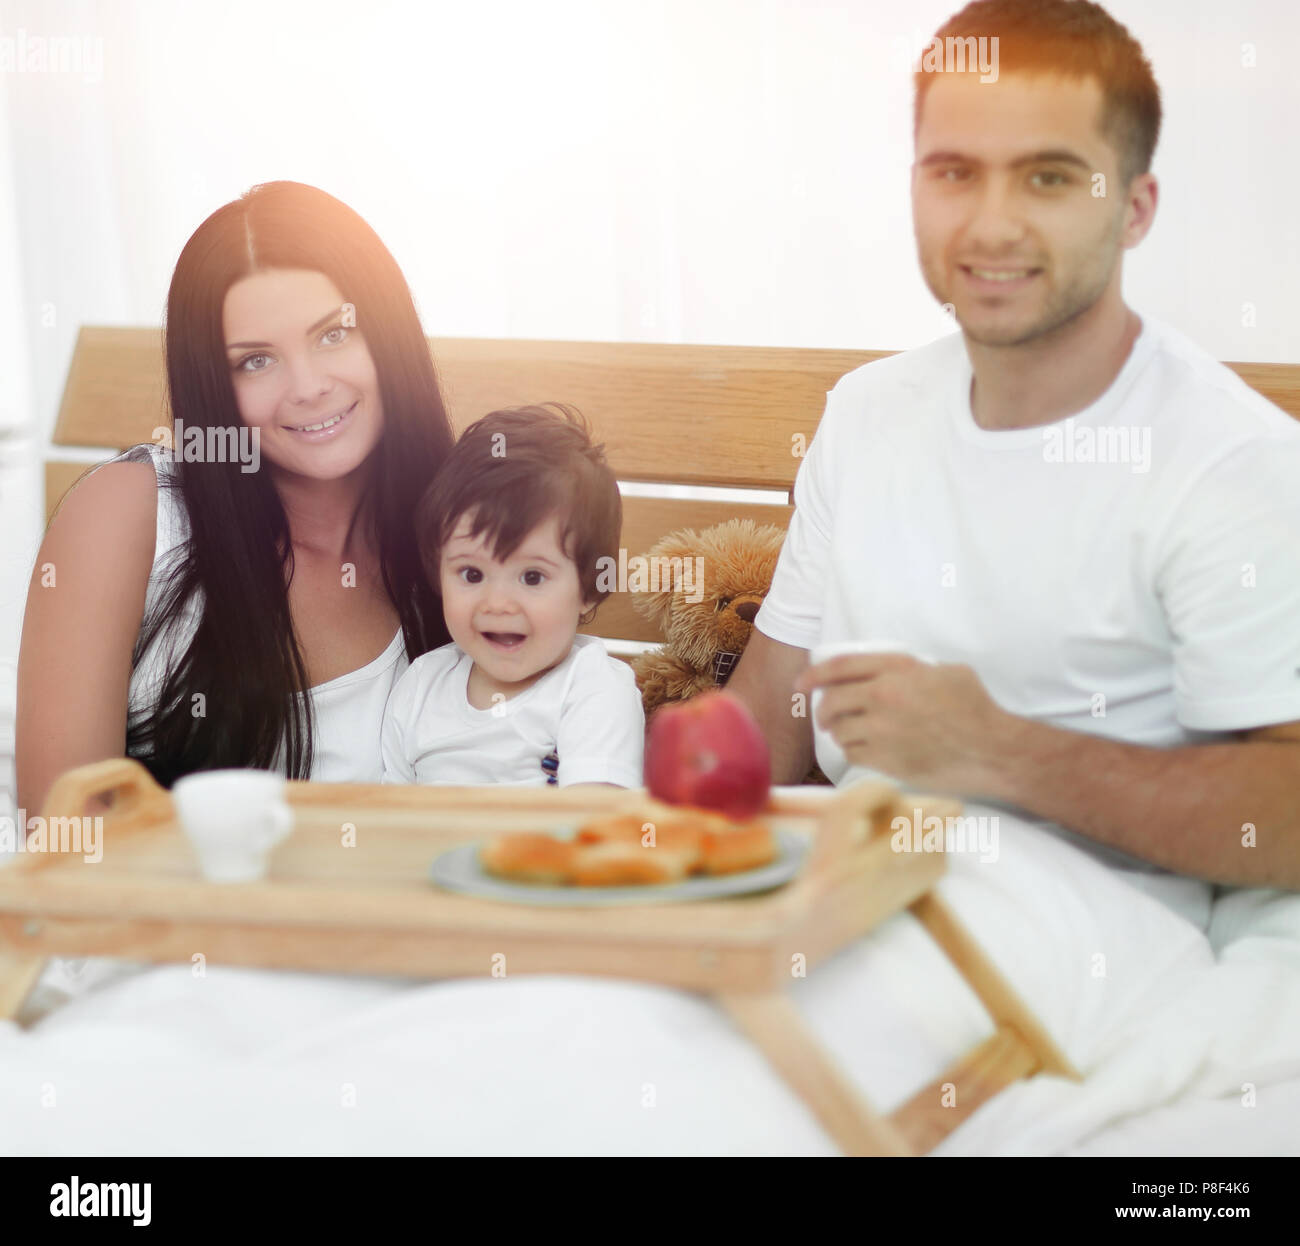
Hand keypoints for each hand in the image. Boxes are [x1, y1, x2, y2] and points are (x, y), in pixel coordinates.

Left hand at [794, 654, 1013, 795]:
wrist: (991, 750)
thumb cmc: (976, 709)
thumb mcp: (947, 671)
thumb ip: (912, 668)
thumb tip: (889, 673)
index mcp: (899, 669)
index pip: (840, 666)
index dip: (815, 674)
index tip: (802, 683)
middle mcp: (885, 696)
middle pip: (832, 701)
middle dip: (823, 711)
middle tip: (826, 719)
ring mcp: (883, 729)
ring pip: (840, 730)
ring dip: (840, 733)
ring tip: (851, 735)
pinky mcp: (886, 759)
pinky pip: (853, 754)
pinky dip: (854, 752)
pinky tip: (867, 752)